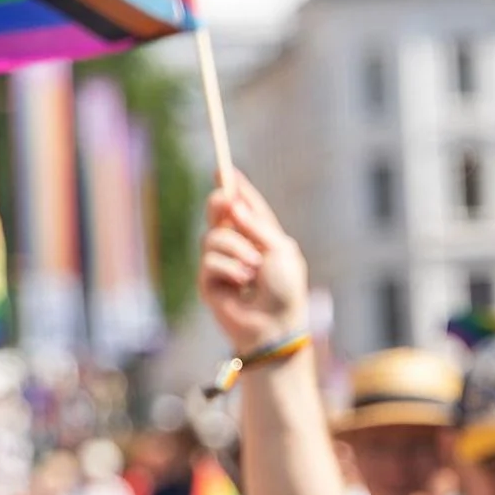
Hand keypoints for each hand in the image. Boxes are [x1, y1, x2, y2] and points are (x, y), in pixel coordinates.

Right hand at [199, 171, 309, 360]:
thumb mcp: (279, 249)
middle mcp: (240, 248)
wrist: (274, 325)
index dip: (236, 188)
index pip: (245, 208)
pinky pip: (209, 260)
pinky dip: (228, 269)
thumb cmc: (285, 289)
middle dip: (219, 203)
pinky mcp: (208, 282)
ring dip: (234, 249)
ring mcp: (223, 264)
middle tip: (223, 198)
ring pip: (213, 237)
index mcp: (261, 238)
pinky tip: (241, 284)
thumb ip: (256, 225)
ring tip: (253, 270)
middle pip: (219, 214)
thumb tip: (231, 205)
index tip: (224, 169)